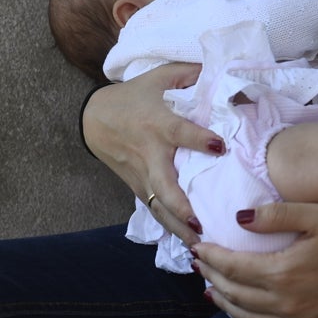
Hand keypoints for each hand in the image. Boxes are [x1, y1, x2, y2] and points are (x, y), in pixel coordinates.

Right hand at [82, 63, 223, 243]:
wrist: (93, 118)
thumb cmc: (133, 96)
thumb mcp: (160, 77)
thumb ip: (192, 73)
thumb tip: (224, 70)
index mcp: (158, 124)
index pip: (179, 133)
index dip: (198, 139)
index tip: (219, 146)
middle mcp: (151, 153)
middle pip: (164, 184)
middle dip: (181, 205)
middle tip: (201, 222)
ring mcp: (142, 174)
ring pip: (160, 206)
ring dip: (178, 226)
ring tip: (201, 247)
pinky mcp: (137, 187)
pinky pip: (156, 210)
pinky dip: (171, 227)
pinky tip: (190, 245)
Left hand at [193, 201, 317, 317]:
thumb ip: (279, 213)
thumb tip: (239, 217)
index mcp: (284, 272)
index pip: (233, 266)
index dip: (212, 256)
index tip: (200, 245)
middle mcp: (286, 303)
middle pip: (235, 293)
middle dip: (213, 277)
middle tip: (201, 265)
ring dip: (225, 303)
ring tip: (211, 290)